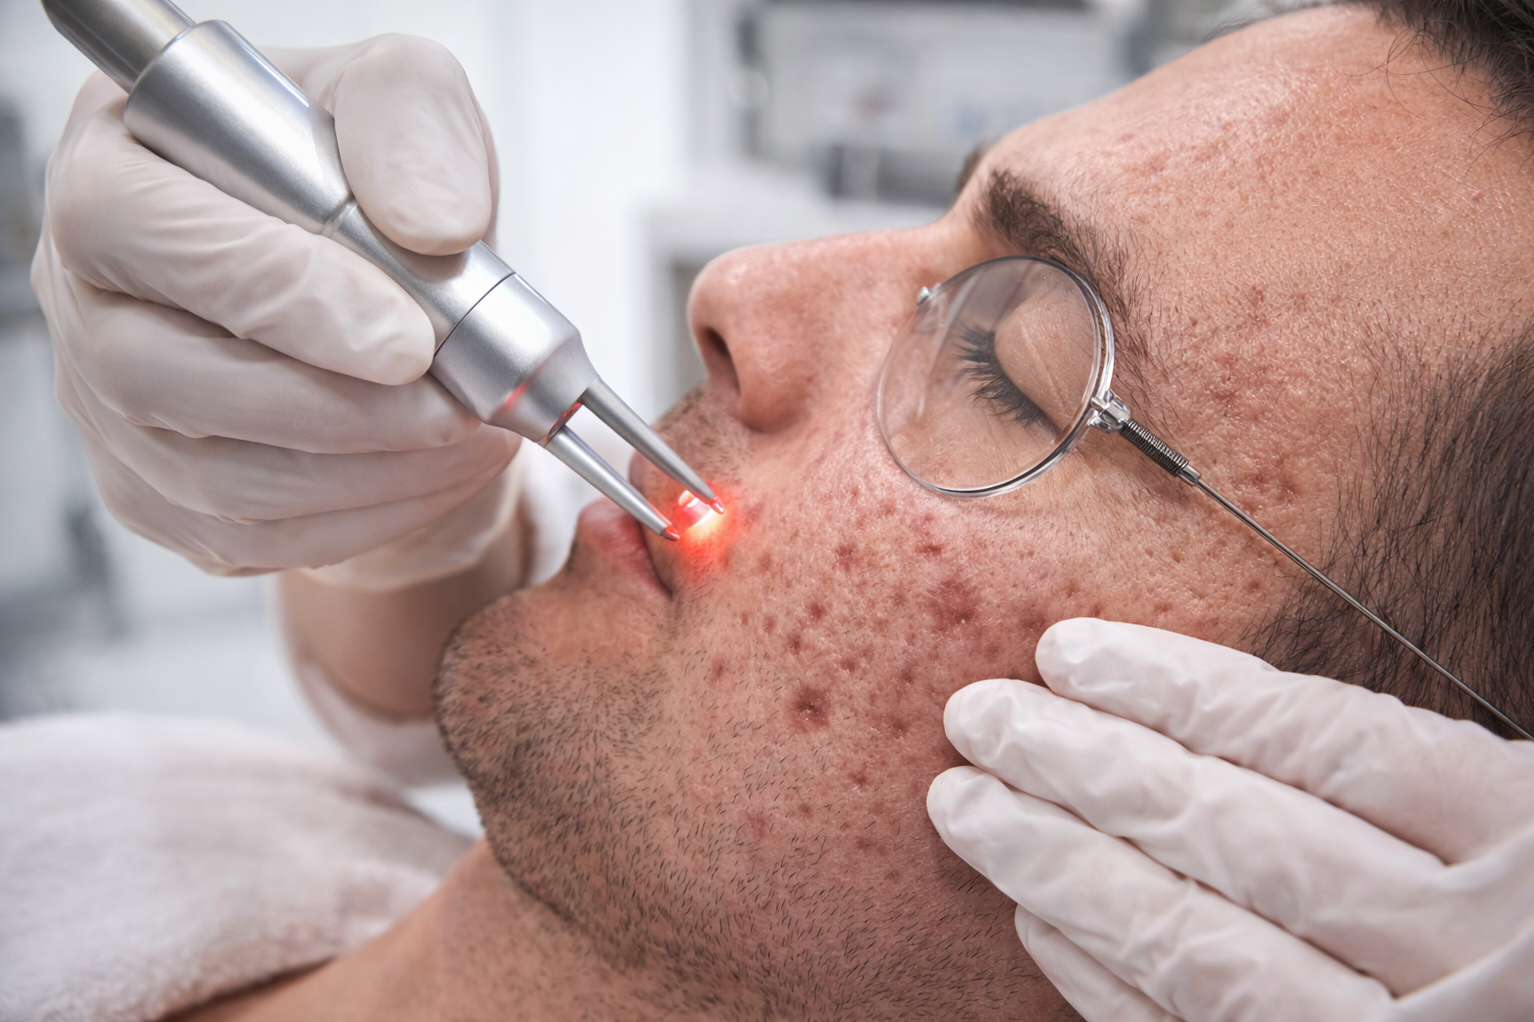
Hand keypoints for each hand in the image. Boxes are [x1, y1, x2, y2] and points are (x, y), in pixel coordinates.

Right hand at [32, 35, 518, 579]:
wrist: (374, 279)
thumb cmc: (359, 177)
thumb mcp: (401, 99)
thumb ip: (412, 124)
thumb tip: (431, 224)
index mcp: (113, 173)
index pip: (159, 239)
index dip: (284, 297)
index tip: (409, 340)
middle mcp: (86, 297)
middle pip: (168, 381)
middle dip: (343, 410)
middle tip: (462, 406)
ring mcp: (113, 411)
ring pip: (223, 483)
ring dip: (374, 475)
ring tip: (476, 435)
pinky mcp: (165, 495)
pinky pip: (258, 539)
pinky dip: (370, 517)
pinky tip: (441, 472)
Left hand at [928, 618, 1533, 1021]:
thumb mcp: (1522, 820)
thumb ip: (1403, 778)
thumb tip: (1197, 708)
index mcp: (1528, 837)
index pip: (1322, 740)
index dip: (1180, 688)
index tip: (1065, 651)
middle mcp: (1472, 951)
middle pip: (1237, 834)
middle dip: (1085, 766)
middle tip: (976, 716)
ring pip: (1201, 948)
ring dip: (1062, 869)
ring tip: (965, 807)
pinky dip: (1110, 985)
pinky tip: (1037, 922)